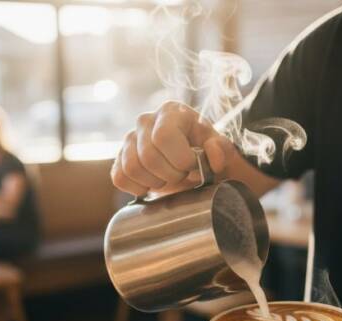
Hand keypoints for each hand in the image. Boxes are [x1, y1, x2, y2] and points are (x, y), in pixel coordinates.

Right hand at [111, 101, 241, 196]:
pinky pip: (119, 178)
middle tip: (182, 175)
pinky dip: (137, 188)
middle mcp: (145, 120)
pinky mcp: (119, 157)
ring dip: (154, 182)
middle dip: (170, 175)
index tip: (192, 165)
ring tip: (168, 178)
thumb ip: (222, 149)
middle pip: (148, 156)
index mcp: (171, 112)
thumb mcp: (220, 148)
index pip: (164, 136)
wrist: (191, 161)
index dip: (180, 159)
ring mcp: (129, 138)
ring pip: (131, 168)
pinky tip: (151, 185)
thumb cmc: (205, 150)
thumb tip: (214, 156)